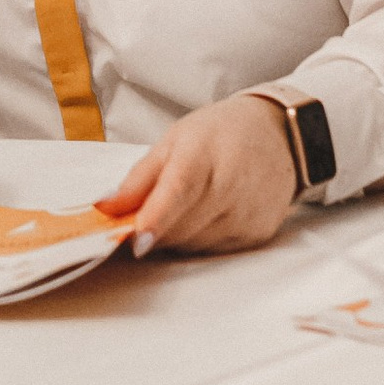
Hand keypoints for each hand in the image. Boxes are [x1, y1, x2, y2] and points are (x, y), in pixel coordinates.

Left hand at [95, 96, 299, 253]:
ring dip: (176, 236)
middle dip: (154, 230)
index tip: (135, 242)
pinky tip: (206, 215)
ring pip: (194, 244)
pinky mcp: (258, 234)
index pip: (178, 192)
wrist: (279, 135)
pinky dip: (199, 240)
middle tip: (142, 217)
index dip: (155, 220)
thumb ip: (138, 179)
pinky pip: (215, 250)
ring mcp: (248, 214)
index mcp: (203, 156)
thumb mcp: (173, 141)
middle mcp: (231, 187)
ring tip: (183, 207)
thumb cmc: (219, 133)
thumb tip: (104, 209)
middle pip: (179, 228)